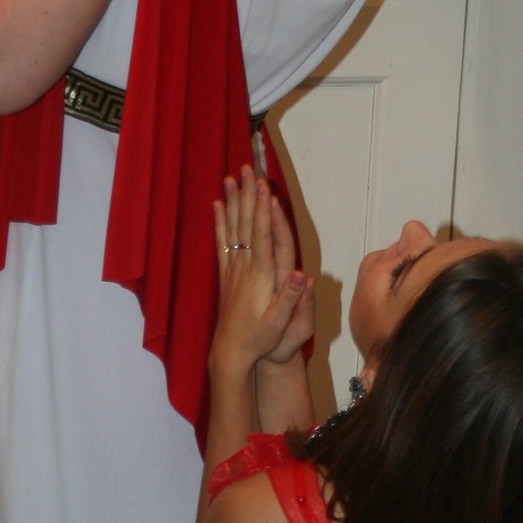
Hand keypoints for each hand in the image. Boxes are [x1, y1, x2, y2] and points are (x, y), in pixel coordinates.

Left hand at [212, 168, 313, 373]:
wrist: (232, 353)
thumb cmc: (261, 339)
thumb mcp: (282, 324)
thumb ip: (292, 299)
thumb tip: (304, 276)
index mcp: (263, 276)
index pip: (263, 236)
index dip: (264, 210)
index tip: (264, 186)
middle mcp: (246, 268)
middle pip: (247, 224)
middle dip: (248, 196)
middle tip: (247, 169)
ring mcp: (234, 270)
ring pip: (233, 228)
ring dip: (233, 201)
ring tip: (231, 177)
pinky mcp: (226, 275)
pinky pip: (221, 243)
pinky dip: (219, 222)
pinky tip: (218, 205)